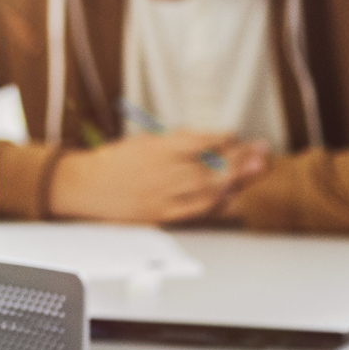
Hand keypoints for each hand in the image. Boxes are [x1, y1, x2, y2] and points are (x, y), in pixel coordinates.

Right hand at [50, 131, 267, 223]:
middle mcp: (162, 171)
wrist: (85, 187)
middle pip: (211, 166)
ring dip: (235, 180)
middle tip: (262, 151)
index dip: (223, 138)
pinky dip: (215, 203)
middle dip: (241, 158)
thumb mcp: (144, 141)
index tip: (237, 135)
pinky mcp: (160, 214)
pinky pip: (194, 210)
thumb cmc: (115, 161)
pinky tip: (229, 194)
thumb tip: (210, 143)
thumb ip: (175, 142)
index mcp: (157, 147)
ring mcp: (162, 195)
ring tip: (253, 171)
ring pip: (207, 188)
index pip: (199, 140)